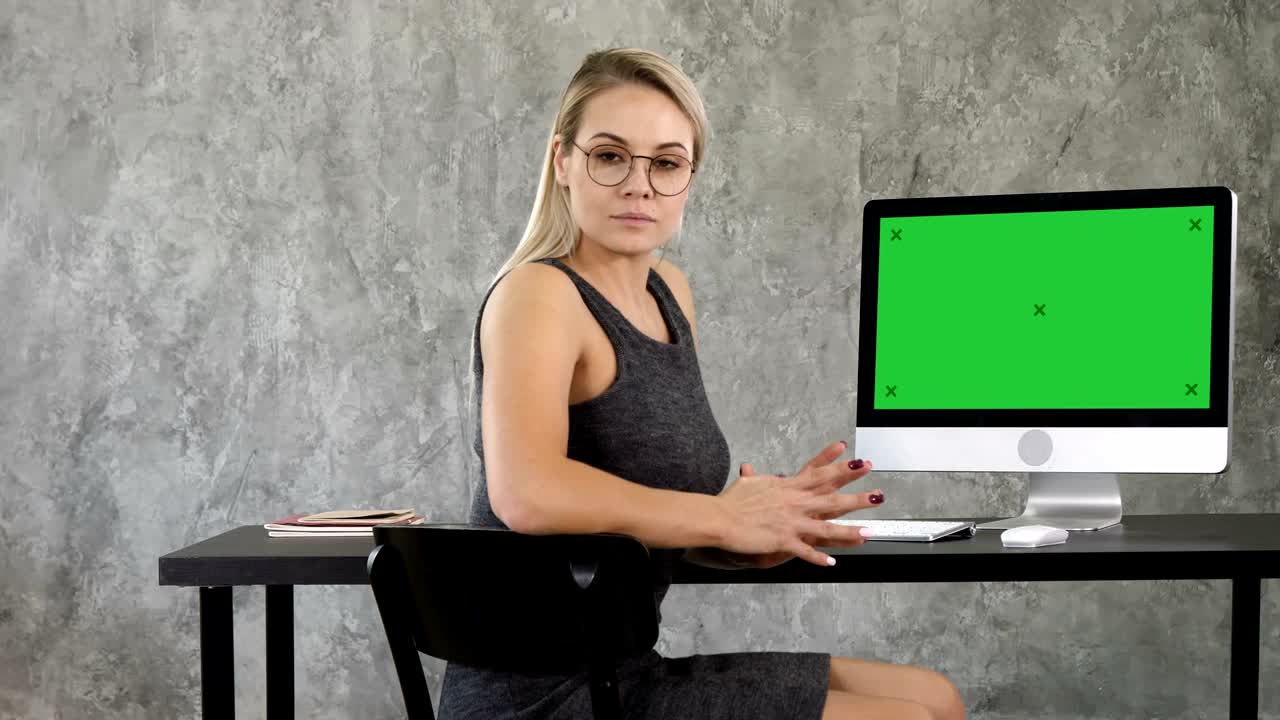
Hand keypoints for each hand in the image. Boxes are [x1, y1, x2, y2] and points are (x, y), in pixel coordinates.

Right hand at [715, 440, 883, 567]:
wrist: (721, 518)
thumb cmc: (732, 501)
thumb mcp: (747, 484)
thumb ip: (755, 477)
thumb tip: (751, 469)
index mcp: (789, 486)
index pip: (820, 474)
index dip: (840, 467)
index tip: (857, 460)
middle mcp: (795, 502)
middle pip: (832, 499)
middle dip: (858, 497)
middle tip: (878, 495)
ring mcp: (792, 522)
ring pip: (827, 527)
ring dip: (850, 531)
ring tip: (870, 532)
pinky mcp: (784, 540)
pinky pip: (806, 551)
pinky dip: (819, 558)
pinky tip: (832, 563)